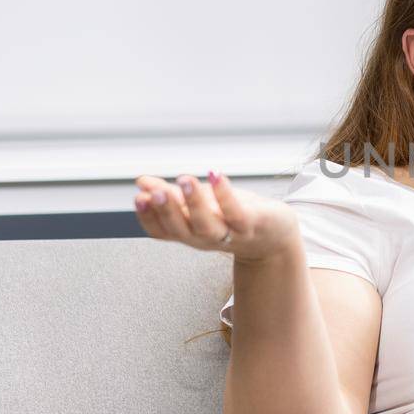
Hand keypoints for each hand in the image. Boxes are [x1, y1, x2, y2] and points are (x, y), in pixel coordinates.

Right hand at [133, 171, 298, 262]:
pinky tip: (215, 175)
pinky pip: (237, 213)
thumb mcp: (199, 205)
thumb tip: (141, 182)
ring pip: (207, 225)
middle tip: (156, 192)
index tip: (139, 197)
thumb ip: (172, 195)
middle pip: (181, 230)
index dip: (148, 216)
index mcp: (188, 232)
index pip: (161, 230)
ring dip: (194, 203)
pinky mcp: (251, 225)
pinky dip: (225, 196)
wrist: (274, 237)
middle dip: (167, 211)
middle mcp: (204, 237)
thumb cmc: (232, 217)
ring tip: (184, 180)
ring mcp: (229, 233)